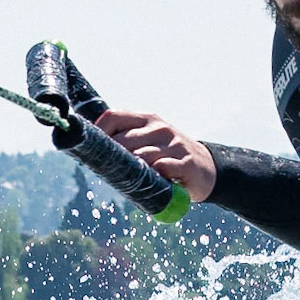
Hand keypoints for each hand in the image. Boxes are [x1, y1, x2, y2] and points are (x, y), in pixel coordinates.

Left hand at [95, 109, 217, 203]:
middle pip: (123, 141)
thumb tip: (93, 151)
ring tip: (136, 180)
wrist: (207, 169)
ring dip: (134, 172)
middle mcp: (160, 128)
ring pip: (141, 157)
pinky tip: (156, 182)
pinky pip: (162, 169)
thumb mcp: (149, 141)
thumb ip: (126, 141)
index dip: (97, 133)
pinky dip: (155, 177)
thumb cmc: (168, 157)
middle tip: (112, 173)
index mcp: (147, 119)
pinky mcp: (186, 163)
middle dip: (114, 159)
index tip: (92, 151)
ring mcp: (174, 144)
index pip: (113, 117)